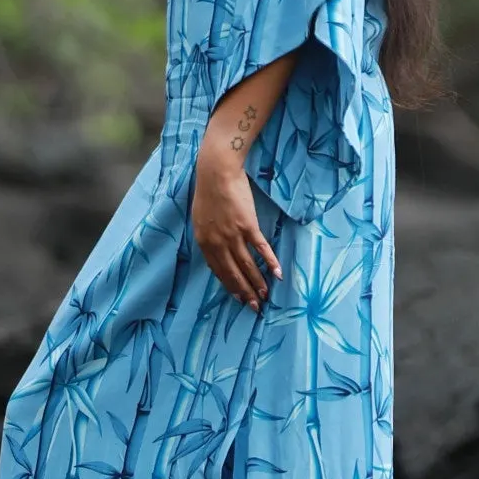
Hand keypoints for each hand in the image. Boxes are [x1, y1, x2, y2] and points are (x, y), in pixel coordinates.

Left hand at [193, 137, 281, 309]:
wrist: (216, 171)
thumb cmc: (209, 192)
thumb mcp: (201, 218)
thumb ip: (209, 236)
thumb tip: (217, 249)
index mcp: (204, 241)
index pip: (218, 271)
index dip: (229, 286)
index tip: (238, 298)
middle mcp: (217, 242)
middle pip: (232, 272)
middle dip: (244, 292)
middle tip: (254, 307)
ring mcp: (233, 235)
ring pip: (247, 265)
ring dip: (258, 282)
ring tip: (266, 295)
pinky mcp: (248, 225)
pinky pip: (260, 248)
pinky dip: (269, 262)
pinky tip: (277, 273)